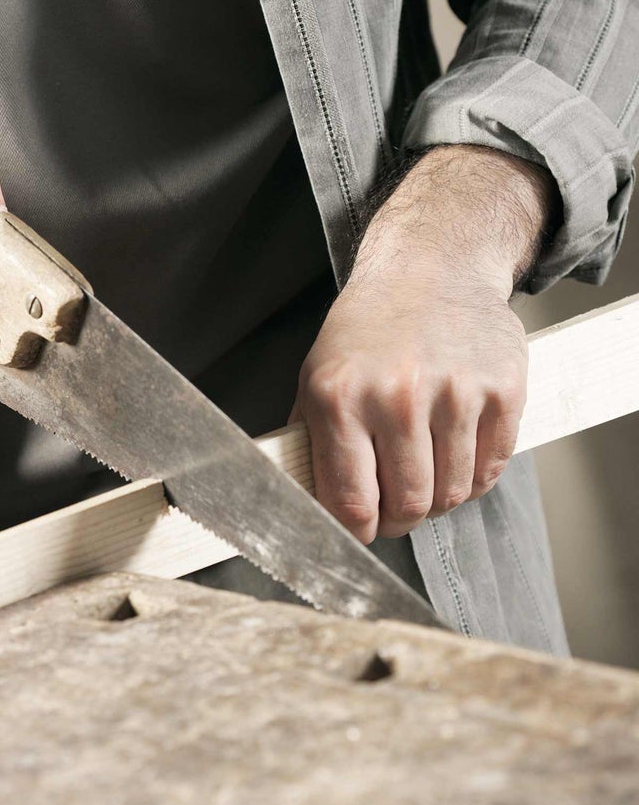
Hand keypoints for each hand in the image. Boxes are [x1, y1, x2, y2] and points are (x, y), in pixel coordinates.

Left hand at [293, 145, 557, 541]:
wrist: (430, 270)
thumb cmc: (365, 332)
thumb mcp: (316, 376)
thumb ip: (309, 442)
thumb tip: (302, 504)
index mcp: (339, 397)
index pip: (349, 501)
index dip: (356, 532)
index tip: (359, 534)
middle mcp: (395, 397)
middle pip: (406, 505)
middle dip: (397, 522)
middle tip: (393, 513)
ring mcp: (454, 393)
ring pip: (451, 494)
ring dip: (436, 503)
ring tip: (422, 483)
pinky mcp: (502, 391)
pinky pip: (491, 470)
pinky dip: (472, 481)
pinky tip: (455, 464)